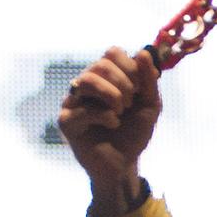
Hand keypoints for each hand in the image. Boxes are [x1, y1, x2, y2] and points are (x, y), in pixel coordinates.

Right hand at [57, 45, 160, 214]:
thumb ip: (149, 80)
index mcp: (104, 77)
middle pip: (101, 64)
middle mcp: (85, 85)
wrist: (124, 165)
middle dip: (123, 84)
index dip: (130, 67)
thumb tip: (143, 51)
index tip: (140, 89)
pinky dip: (104, 116)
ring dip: (112, 95)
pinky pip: (83, 109)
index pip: (112, 53)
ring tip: (120, 111)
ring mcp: (73, 102)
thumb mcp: (149, 105)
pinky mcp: (66, 121)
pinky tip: (113, 124)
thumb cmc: (133, 133)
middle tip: (129, 104)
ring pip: (87, 80)